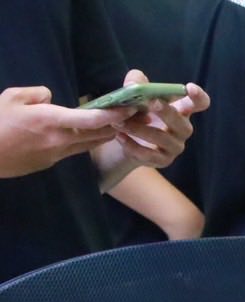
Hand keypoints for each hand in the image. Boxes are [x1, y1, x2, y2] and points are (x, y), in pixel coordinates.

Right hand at [0, 85, 122, 177]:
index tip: (128, 108)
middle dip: (115, 125)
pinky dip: (85, 142)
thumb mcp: (12, 97)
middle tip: (131, 116)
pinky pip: (74, 151)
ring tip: (116, 125)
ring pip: (89, 145)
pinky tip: (88, 135)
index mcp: (50, 120)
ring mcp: (57, 154)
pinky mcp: (51, 162)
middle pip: (97, 135)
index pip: (91, 119)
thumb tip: (52, 98)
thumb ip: (37, 94)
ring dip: (104, 135)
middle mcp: (59, 140)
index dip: (113, 114)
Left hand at [104, 70, 208, 170]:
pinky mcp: (163, 160)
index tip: (190, 88)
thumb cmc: (137, 113)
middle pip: (180, 122)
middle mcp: (183, 128)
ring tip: (118, 121)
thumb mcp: (135, 95)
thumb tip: (134, 83)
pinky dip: (132, 145)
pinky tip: (119, 136)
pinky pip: (149, 154)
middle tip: (148, 102)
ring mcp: (175, 146)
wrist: (125, 139)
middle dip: (165, 111)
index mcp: (181, 109)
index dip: (198, 96)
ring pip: (161, 137)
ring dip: (138, 128)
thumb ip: (136, 83)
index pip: (200, 103)